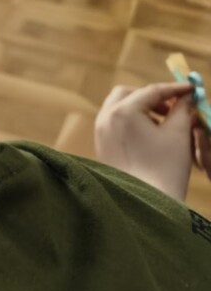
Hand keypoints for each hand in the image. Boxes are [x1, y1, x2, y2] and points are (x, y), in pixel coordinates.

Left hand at [94, 82, 209, 201]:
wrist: (145, 201)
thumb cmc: (165, 166)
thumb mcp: (178, 133)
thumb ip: (182, 108)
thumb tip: (186, 96)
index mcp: (123, 111)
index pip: (151, 91)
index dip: (174, 89)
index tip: (191, 89)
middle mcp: (105, 117)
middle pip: (127, 94)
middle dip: (151, 96)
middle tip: (172, 106)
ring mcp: (100, 132)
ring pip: (118, 108)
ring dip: (140, 108)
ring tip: (163, 121)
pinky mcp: (101, 146)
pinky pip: (114, 124)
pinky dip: (131, 121)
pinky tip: (150, 135)